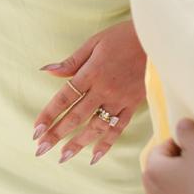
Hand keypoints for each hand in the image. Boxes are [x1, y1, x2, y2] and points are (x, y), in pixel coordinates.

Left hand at [33, 20, 146, 164]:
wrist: (157, 39)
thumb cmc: (123, 36)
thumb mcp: (94, 43)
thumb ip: (71, 61)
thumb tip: (47, 70)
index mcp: (91, 73)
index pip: (64, 98)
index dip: (49, 115)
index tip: (36, 130)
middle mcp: (104, 90)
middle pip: (76, 116)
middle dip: (57, 134)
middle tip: (41, 149)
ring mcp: (120, 99)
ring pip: (96, 126)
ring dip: (79, 143)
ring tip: (63, 157)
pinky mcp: (134, 104)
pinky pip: (119, 127)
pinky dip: (107, 143)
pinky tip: (94, 156)